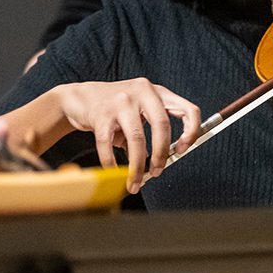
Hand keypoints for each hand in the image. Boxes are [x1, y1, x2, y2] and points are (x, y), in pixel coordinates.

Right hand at [50, 78, 201, 191]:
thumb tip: (163, 161)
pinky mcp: (101, 114)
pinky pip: (109, 145)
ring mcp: (121, 101)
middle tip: (157, 172)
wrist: (81, 98)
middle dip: (161, 155)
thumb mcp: (141, 110)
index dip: (191, 132)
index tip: (182, 150)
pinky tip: (114, 171)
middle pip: (162, 126)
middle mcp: (142, 91)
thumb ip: (155, 128)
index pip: (188, 110)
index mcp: (158, 92)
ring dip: (137, 166)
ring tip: (135, 181)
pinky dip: (112, 163)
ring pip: (137, 139)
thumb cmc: (116, 108)